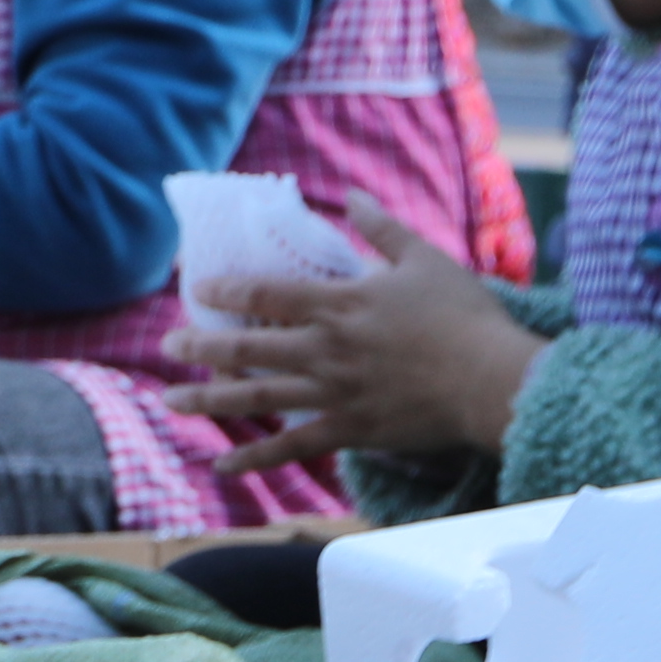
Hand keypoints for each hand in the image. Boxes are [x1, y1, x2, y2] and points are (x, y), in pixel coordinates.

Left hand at [170, 197, 543, 480]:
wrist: (493, 380)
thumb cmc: (464, 316)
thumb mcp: (424, 258)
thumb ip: (381, 228)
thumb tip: (352, 196)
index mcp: (339, 304)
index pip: (266, 293)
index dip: (226, 290)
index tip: (196, 288)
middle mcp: (326, 349)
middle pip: (247, 348)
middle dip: (201, 346)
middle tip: (166, 345)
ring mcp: (334, 393)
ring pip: (257, 398)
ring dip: (209, 399)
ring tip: (170, 401)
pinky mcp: (350, 429)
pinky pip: (292, 447)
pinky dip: (255, 458)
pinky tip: (221, 464)